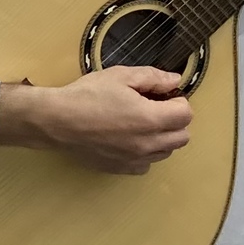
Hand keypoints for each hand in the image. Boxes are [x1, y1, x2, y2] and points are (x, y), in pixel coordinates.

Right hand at [0, 66, 191, 174]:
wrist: (57, 121)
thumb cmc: (87, 95)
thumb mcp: (120, 76)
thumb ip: (152, 78)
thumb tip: (175, 81)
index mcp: (150, 118)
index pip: (186, 114)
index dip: (177, 100)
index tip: (162, 95)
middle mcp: (147, 143)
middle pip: (182, 137)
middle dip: (174, 120)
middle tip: (154, 108)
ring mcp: (135, 159)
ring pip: (166, 152)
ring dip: (162, 137)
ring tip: (140, 123)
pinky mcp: (122, 168)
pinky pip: (146, 164)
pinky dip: (145, 153)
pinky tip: (129, 139)